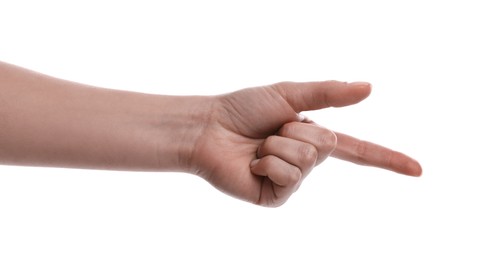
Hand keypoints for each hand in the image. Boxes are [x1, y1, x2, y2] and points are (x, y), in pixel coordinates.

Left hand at [189, 81, 421, 206]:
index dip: (387, 160)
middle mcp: (306, 161)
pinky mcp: (275, 196)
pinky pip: (288, 176)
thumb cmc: (242, 110)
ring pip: (307, 159)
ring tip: (259, 144)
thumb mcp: (289, 94)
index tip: (416, 170)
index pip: (358, 150)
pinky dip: (269, 162)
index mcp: (312, 138)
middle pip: (328, 144)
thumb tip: (370, 87)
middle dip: (297, 129)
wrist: (208, 128)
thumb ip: (329, 93)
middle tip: (271, 129)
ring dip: (279, 144)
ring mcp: (291, 181)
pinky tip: (254, 162)